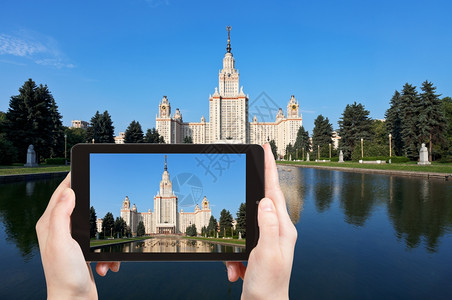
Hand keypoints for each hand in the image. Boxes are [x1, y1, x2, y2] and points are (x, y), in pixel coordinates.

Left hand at [36, 173, 119, 299]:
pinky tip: (105, 265)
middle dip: (97, 213)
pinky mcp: (83, 252)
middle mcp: (59, 231)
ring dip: (106, 240)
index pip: (61, 193)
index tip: (85, 167)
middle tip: (109, 210)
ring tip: (104, 255)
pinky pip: (101, 244)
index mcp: (50, 224)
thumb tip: (68, 191)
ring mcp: (72, 241)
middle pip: (81, 207)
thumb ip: (61, 215)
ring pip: (95, 227)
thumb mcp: (62, 242)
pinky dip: (107, 254)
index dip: (73, 178)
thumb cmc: (64, 276)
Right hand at [226, 143, 297, 299]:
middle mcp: (277, 232)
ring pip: (244, 226)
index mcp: (283, 229)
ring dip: (235, 247)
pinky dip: (233, 259)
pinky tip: (235, 272)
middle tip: (245, 178)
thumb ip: (267, 225)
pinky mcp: (256, 251)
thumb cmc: (269, 286)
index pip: (274, 192)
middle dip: (248, 198)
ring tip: (237, 267)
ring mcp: (267, 241)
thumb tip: (265, 200)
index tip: (266, 149)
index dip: (270, 168)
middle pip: (260, 203)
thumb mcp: (266, 254)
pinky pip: (239, 244)